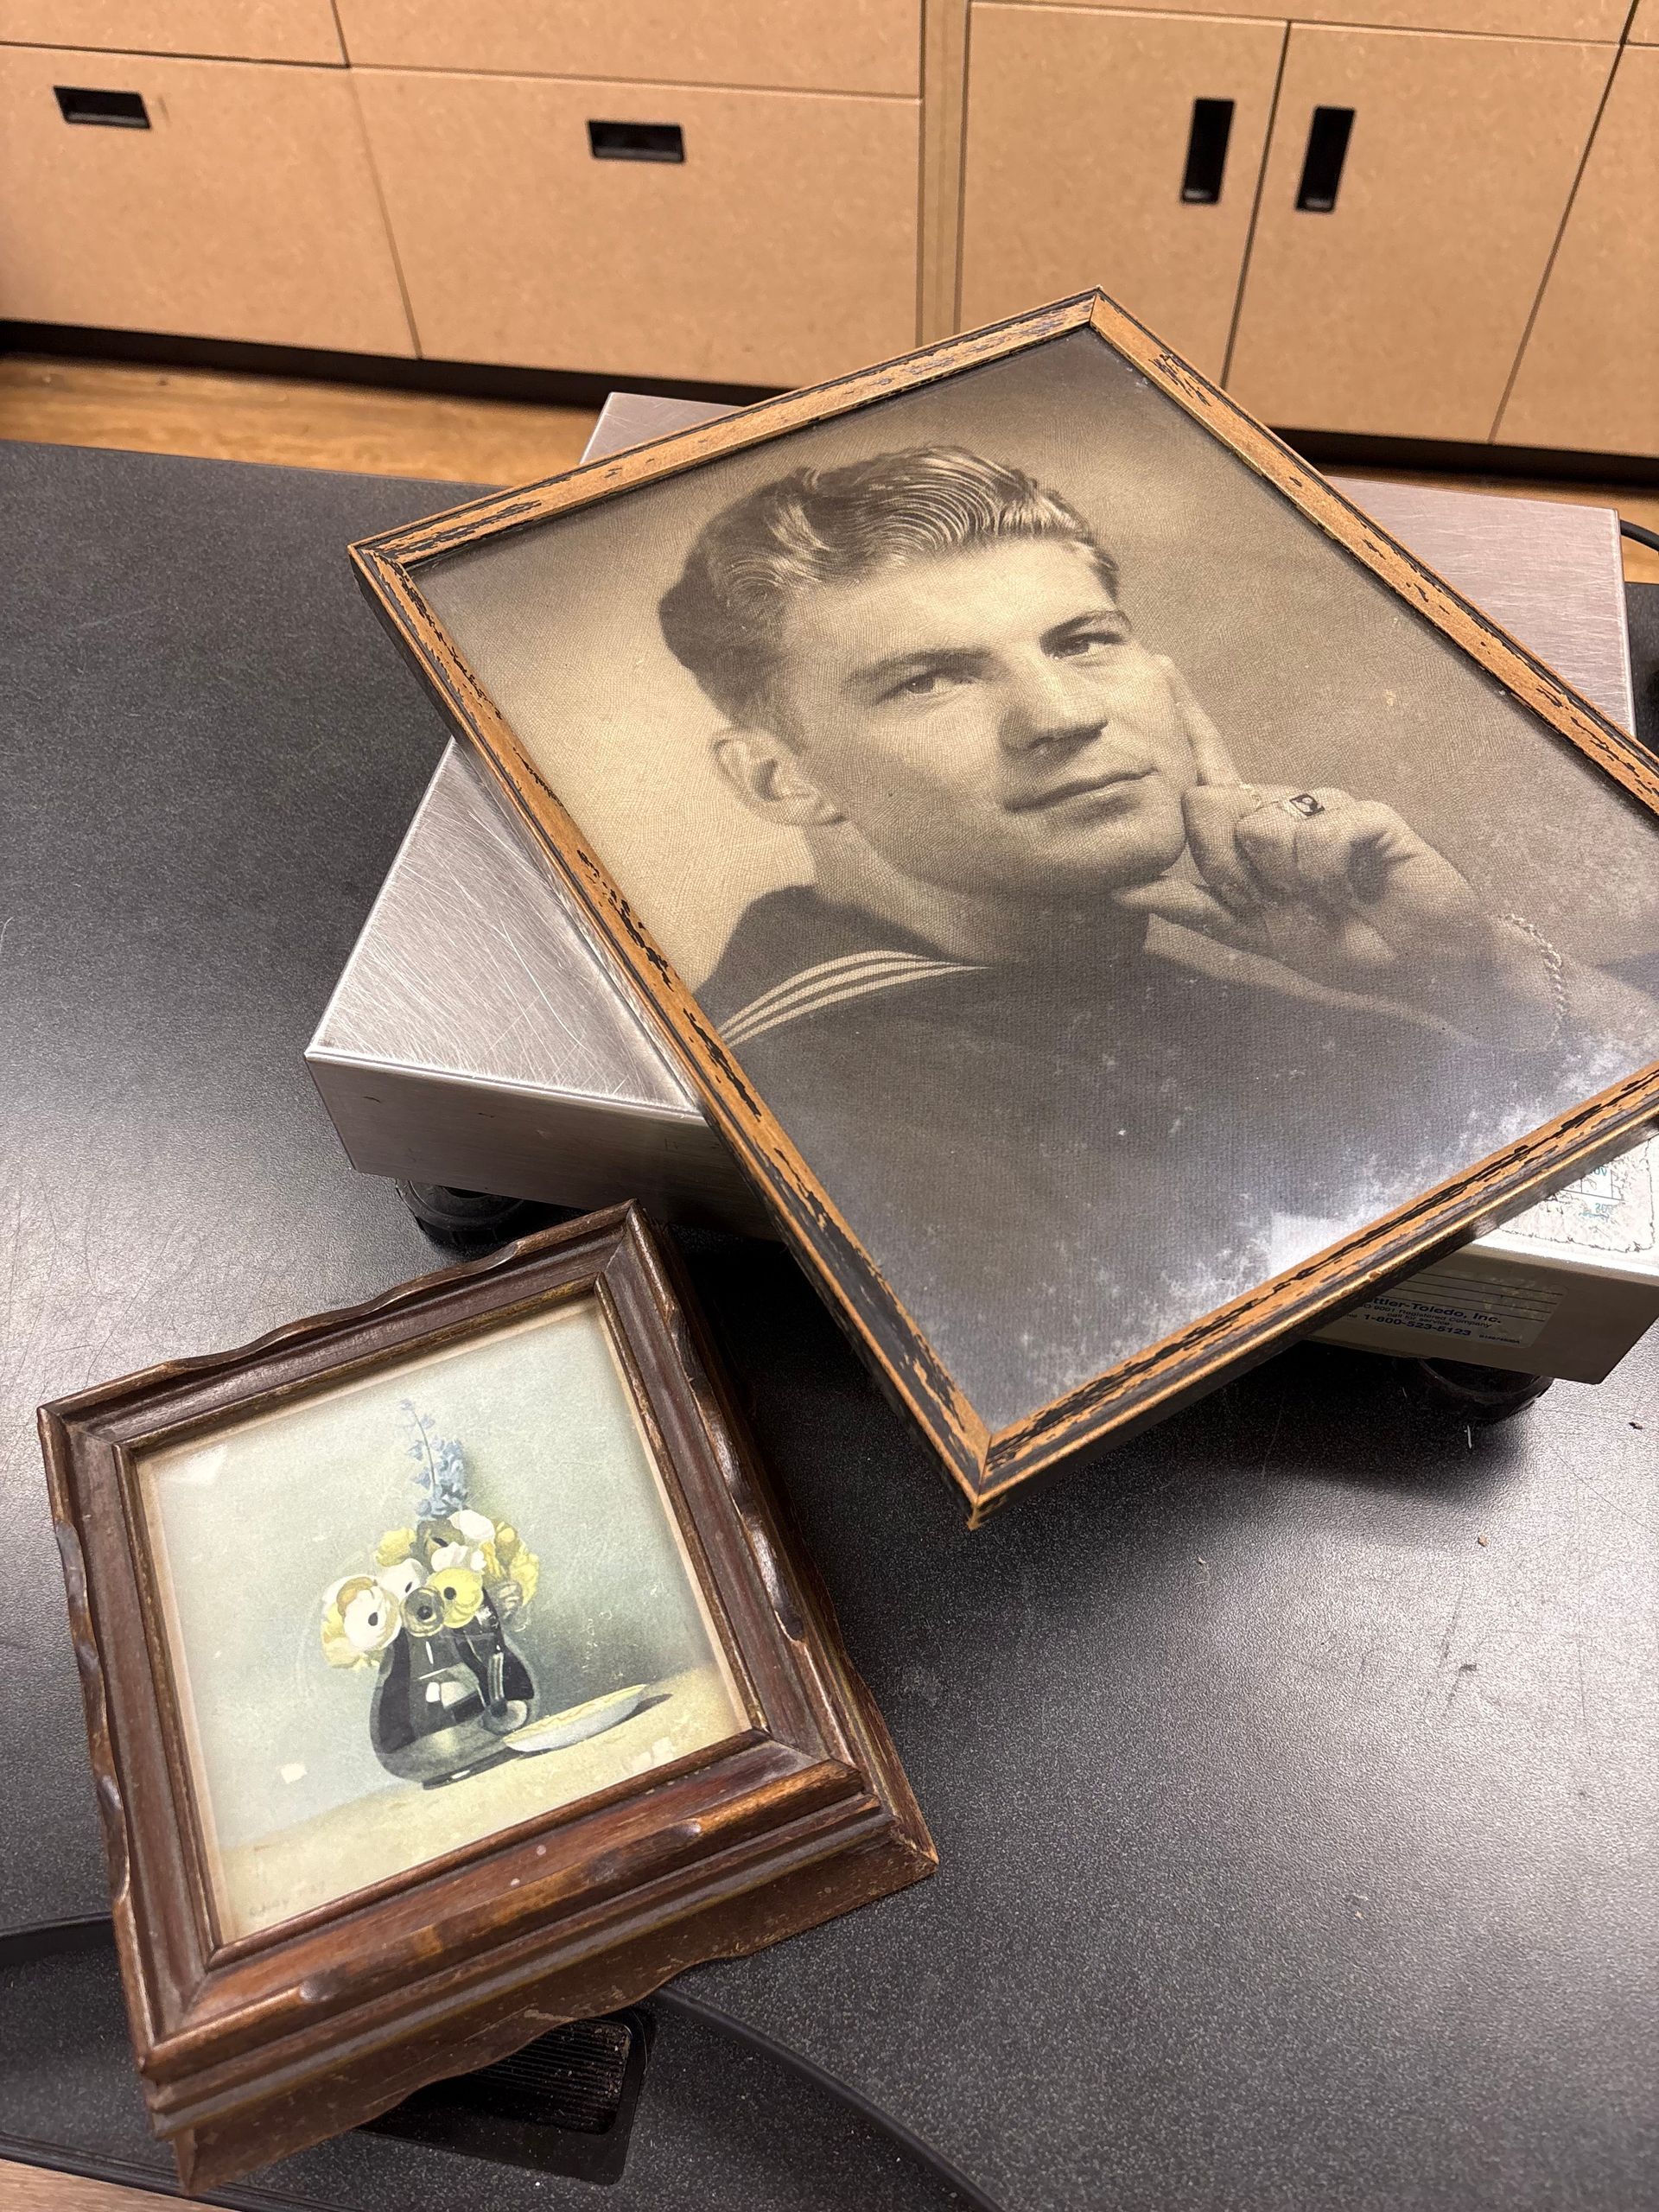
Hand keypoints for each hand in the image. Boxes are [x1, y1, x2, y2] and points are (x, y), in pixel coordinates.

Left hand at [1115, 661, 1558, 1046]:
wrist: (1418, 962)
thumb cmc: (1343, 943)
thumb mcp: (1255, 933)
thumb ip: (1193, 908)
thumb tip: (1123, 891)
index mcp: (1255, 828)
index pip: (1212, 765)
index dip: (1186, 717)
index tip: (1159, 659)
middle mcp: (1286, 805)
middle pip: (1209, 803)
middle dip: (1224, 869)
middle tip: (1272, 902)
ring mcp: (1328, 805)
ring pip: (1259, 826)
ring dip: (1282, 881)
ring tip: (1324, 898)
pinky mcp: (1368, 813)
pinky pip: (1316, 838)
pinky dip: (1328, 881)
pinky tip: (1354, 890)